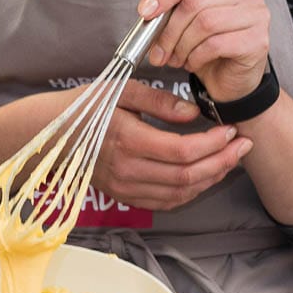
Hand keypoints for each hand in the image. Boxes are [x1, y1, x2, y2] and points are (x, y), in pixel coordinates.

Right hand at [91, 78, 251, 209]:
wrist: (50, 135)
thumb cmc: (83, 108)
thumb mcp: (119, 90)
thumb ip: (159, 101)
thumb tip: (192, 113)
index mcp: (126, 140)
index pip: (183, 151)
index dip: (213, 144)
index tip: (230, 130)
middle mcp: (126, 169)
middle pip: (187, 176)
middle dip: (222, 161)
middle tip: (242, 146)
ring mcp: (124, 187)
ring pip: (180, 193)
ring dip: (210, 178)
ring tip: (228, 159)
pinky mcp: (123, 195)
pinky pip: (166, 201)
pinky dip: (190, 191)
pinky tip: (203, 175)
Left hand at [139, 0, 270, 104]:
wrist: (227, 74)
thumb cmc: (205, 37)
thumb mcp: (178, 8)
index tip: (145, 11)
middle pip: (195, 1)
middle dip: (168, 29)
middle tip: (157, 48)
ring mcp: (256, 14)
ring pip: (205, 23)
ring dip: (181, 45)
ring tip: (176, 56)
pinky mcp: (257, 40)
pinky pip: (216, 45)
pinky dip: (196, 56)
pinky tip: (193, 61)